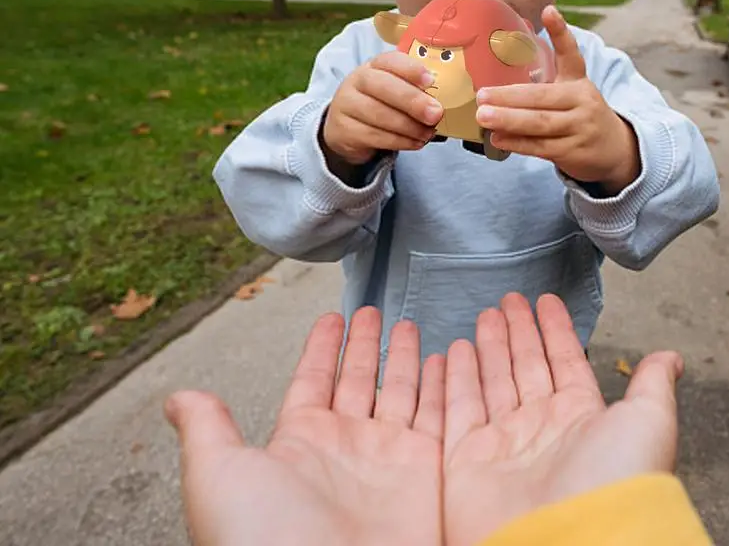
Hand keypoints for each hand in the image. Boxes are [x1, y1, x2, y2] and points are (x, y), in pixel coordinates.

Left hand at [165, 308, 444, 545]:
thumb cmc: (263, 540)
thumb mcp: (219, 474)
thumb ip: (207, 429)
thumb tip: (177, 399)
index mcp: (300, 441)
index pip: (315, 378)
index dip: (324, 346)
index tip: (333, 318)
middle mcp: (347, 446)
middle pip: (360, 378)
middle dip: (367, 344)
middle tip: (375, 311)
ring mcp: (388, 459)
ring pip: (401, 392)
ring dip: (406, 359)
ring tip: (409, 325)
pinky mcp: (426, 475)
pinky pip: (438, 417)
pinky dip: (443, 387)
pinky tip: (445, 361)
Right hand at [323, 51, 443, 165]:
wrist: (346, 127)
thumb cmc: (380, 104)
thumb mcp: (394, 91)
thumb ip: (416, 91)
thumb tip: (442, 102)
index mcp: (374, 65)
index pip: (390, 60)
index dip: (411, 69)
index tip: (431, 80)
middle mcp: (357, 81)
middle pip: (383, 86)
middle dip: (413, 101)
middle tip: (435, 113)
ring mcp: (347, 104)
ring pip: (379, 114)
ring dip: (409, 126)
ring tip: (428, 133)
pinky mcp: (344, 129)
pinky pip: (374, 135)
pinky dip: (399, 141)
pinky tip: (415, 142)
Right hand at [444, 292, 682, 545]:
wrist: (569, 544)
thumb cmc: (615, 484)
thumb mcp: (647, 423)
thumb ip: (651, 385)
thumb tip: (672, 357)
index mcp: (580, 418)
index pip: (564, 361)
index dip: (555, 330)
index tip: (545, 301)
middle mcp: (540, 428)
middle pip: (524, 366)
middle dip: (517, 331)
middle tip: (506, 300)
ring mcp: (501, 443)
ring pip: (491, 381)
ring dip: (487, 347)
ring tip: (483, 314)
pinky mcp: (466, 460)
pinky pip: (456, 407)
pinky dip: (453, 378)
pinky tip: (452, 350)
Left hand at [475, 6, 639, 193]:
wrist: (614, 149)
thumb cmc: (579, 115)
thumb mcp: (572, 90)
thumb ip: (546, 77)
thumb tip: (509, 58)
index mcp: (578, 81)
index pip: (571, 54)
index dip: (561, 32)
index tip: (549, 11)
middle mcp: (582, 101)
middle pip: (542, 97)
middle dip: (509, 97)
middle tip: (481, 95)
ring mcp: (579, 127)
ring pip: (540, 123)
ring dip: (509, 120)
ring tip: (483, 117)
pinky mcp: (573, 151)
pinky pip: (540, 146)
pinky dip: (516, 143)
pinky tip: (497, 138)